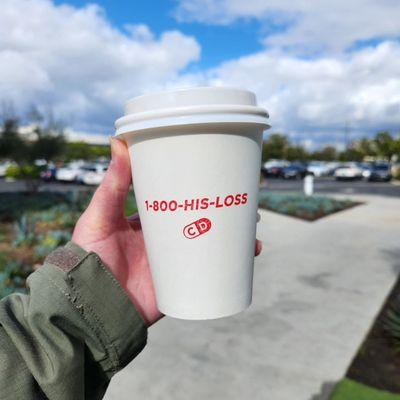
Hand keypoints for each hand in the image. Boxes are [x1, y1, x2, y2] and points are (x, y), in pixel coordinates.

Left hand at [72, 138, 262, 325]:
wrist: (91, 306)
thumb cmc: (89, 258)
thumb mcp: (100, 216)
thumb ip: (112, 185)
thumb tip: (118, 141)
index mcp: (150, 221)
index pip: (178, 199)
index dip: (198, 189)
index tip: (217, 176)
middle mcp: (165, 238)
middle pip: (200, 220)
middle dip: (223, 211)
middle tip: (246, 201)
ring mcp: (175, 261)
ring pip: (210, 245)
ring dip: (233, 237)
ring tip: (253, 229)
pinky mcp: (180, 282)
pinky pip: (210, 273)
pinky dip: (230, 266)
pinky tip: (248, 256)